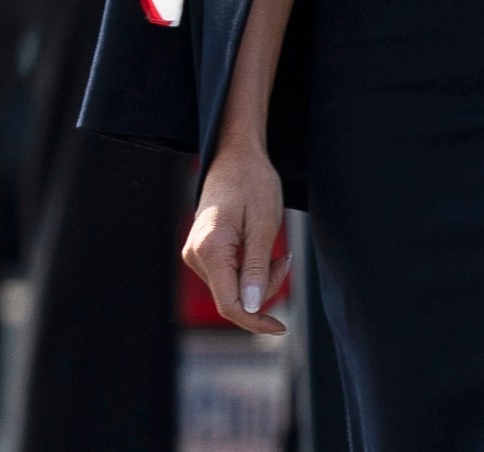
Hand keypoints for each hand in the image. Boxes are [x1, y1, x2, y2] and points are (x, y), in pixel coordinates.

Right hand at [184, 138, 289, 334]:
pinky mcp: (202, 252)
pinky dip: (250, 271)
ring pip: (231, 288)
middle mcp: (195, 256)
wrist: (235, 157)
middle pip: (232, 296)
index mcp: (210, 249)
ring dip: (259, 279)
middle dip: (265, 288)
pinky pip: (228, 275)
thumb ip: (257, 268)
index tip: (281, 327)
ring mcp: (196, 254)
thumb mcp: (265, 224)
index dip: (255, 321)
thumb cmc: (253, 183)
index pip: (229, 303)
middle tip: (287, 259)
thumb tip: (252, 308)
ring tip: (278, 251)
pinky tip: (263, 251)